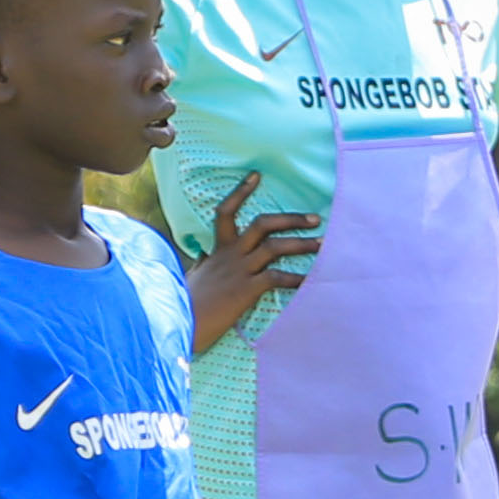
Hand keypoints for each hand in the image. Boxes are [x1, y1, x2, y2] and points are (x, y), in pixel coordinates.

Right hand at [187, 172, 323, 356]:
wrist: (175, 323)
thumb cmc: (183, 304)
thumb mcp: (192, 277)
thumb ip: (201, 265)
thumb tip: (202, 257)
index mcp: (218, 250)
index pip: (225, 212)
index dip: (240, 192)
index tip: (256, 175)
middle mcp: (230, 255)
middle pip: (261, 224)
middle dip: (290, 219)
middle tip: (315, 218)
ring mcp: (239, 271)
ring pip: (274, 247)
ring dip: (302, 244)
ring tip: (323, 244)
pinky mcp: (246, 290)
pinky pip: (277, 278)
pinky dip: (297, 278)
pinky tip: (312, 281)